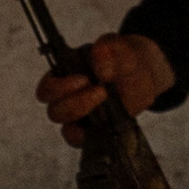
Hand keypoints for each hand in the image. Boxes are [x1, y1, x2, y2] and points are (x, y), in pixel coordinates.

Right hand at [34, 33, 169, 129]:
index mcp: (63, 77)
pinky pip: (85, 141)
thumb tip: (100, 64)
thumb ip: (108, 49)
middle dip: (76, 103)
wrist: (142, 74)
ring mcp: (80, 119)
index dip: (59, 88)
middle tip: (101, 91)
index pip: (47, 89)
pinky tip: (108, 122)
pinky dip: (94, 136)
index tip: (84, 79)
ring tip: (108, 102)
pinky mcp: (93, 133)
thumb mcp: (119, 47)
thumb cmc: (123, 59)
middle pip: (55, 112)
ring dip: (89, 118)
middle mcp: (67, 99)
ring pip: (68, 129)